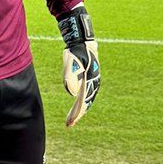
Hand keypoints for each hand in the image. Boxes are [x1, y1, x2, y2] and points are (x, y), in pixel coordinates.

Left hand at [58, 3, 99, 127]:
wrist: (81, 39)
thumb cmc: (75, 50)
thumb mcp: (70, 61)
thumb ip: (69, 76)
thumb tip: (72, 93)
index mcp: (89, 80)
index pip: (83, 102)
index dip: (77, 113)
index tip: (70, 123)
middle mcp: (93, 82)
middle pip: (85, 102)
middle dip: (77, 114)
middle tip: (69, 124)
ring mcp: (91, 79)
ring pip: (86, 98)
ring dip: (79, 108)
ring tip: (73, 117)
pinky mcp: (88, 77)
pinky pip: (85, 92)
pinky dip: (80, 100)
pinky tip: (76, 104)